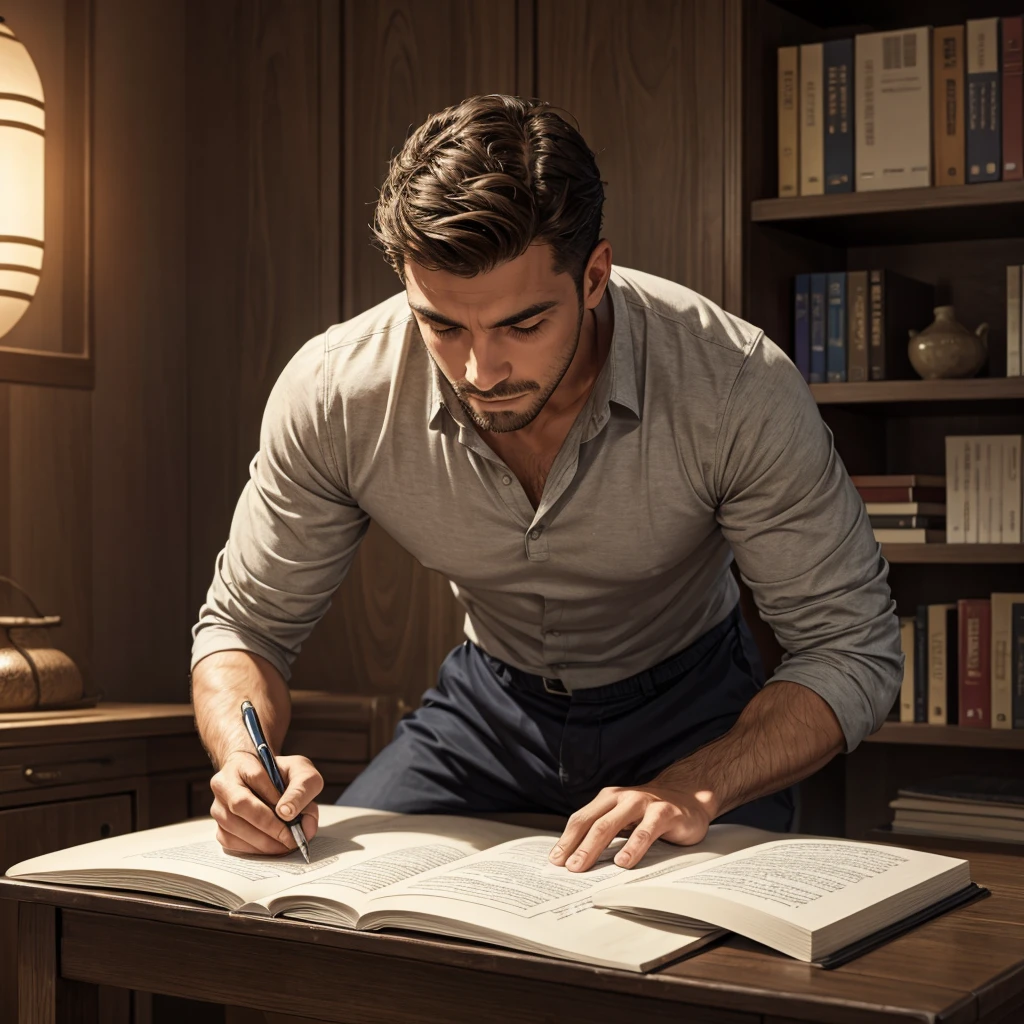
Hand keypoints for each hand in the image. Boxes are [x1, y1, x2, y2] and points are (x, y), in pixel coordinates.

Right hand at [209, 750, 322, 854]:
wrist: (263, 782)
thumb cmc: (283, 776)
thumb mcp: (301, 772)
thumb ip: (302, 789)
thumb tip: (287, 814)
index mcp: (242, 763)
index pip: (256, 777)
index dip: (274, 797)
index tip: (292, 814)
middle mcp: (224, 784)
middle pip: (239, 804)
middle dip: (269, 825)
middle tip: (291, 837)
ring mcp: (217, 807)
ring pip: (233, 827)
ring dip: (263, 841)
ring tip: (286, 844)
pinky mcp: (219, 828)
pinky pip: (231, 843)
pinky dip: (254, 849)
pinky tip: (272, 847)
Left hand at [549, 784, 712, 871]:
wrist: (690, 795)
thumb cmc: (650, 812)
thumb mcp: (624, 817)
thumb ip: (605, 831)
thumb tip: (577, 858)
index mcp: (608, 798)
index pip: (581, 819)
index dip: (566, 839)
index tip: (555, 860)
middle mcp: (622, 798)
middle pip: (592, 823)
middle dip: (575, 846)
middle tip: (565, 868)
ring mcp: (643, 803)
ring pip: (611, 824)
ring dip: (593, 846)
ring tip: (582, 866)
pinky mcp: (664, 813)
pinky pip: (645, 831)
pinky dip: (632, 847)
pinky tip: (624, 862)